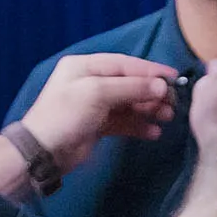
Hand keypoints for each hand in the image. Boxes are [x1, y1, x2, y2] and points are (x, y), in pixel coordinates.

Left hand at [17, 54, 184, 169]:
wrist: (43, 152)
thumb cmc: (66, 115)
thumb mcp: (97, 94)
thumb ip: (131, 87)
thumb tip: (161, 85)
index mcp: (85, 67)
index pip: (124, 64)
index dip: (150, 70)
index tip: (173, 77)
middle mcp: (90, 82)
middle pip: (128, 83)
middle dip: (151, 92)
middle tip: (172, 102)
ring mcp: (94, 105)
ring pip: (128, 103)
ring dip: (148, 109)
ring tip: (167, 116)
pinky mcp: (97, 125)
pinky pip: (123, 121)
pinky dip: (138, 125)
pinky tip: (153, 132)